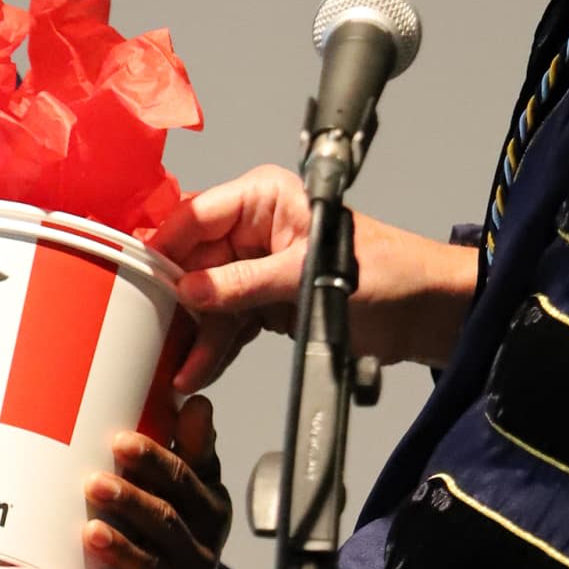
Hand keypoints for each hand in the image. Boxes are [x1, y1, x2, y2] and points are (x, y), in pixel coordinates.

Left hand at [84, 395, 228, 568]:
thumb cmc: (183, 521)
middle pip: (166, 516)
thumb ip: (191, 446)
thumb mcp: (193, 482)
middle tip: (94, 482)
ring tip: (91, 531)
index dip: (153, 459)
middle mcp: (204, 542)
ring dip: (121, 545)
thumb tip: (197, 402)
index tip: (121, 441)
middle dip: (131, 499)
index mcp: (209, 502)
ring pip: (152, 560)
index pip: (183, 475)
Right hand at [150, 165, 477, 389]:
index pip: (197, 215)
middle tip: (150, 331)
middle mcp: (254, 227)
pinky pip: (229, 321)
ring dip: (195, 334)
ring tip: (179, 368)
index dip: (165, 245)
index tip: (136, 275)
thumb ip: (245, 283)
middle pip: (194, 260)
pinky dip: (216, 346)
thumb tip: (189, 292)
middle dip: (177, 301)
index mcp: (264, 198)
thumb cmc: (391, 274)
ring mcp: (257, 265)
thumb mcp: (309, 276)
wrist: (431, 315)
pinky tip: (199, 369)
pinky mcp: (265, 300)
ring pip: (208, 298)